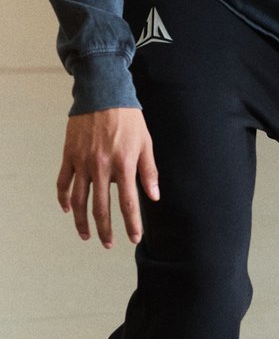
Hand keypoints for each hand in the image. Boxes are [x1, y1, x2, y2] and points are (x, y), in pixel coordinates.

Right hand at [56, 108, 159, 247]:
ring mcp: (82, 162)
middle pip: (101, 208)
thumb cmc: (128, 118)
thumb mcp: (146, 143)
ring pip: (79, 200)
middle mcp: (101, 167)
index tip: (134, 239)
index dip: (132, 224)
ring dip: (82, 221)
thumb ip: (149, 172)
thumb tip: (154, 197)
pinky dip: (64, 198)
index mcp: (123, 165)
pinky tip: (68, 210)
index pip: (128, 204)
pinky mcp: (69, 155)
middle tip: (109, 245)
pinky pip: (63, 182)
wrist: (102, 93)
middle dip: (105, 230)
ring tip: (86, 235)